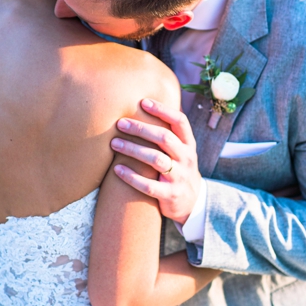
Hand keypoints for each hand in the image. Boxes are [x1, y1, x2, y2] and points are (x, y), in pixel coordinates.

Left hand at [110, 98, 201, 223]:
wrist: (192, 203)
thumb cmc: (177, 169)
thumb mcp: (180, 151)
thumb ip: (167, 134)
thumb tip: (142, 105)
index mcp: (188, 144)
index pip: (180, 122)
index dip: (163, 110)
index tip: (143, 102)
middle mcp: (186, 158)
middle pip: (165, 138)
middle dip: (141, 129)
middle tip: (120, 123)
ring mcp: (179, 177)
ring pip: (156, 159)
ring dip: (133, 149)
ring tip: (113, 143)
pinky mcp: (170, 195)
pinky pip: (149, 186)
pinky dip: (132, 177)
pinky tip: (117, 169)